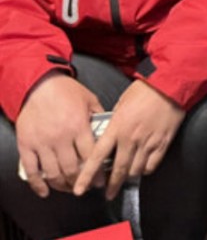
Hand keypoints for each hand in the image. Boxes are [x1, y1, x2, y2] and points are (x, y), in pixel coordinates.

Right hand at [15, 72, 103, 196]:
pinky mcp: (27, 145)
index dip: (96, 172)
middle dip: (80, 182)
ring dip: (62, 185)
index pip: (90, 156)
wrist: (39, 84)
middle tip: (85, 187)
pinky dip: (38, 185)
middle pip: (72, 169)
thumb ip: (99, 116)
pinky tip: (45, 192)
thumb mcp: (90, 99)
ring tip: (69, 188)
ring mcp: (42, 143)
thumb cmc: (65, 90)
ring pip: (53, 173)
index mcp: (78, 127)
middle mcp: (61, 138)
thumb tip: (109, 129)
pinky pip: (31, 170)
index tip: (101, 181)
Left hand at [74, 80, 184, 199]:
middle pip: (118, 170)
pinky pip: (152, 164)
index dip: (87, 175)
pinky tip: (143, 166)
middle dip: (112, 185)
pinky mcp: (163, 142)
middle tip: (108, 194)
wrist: (169, 85)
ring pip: (135, 170)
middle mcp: (131, 138)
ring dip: (130, 175)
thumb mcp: (121, 103)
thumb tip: (110, 135)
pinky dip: (146, 169)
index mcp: (117, 128)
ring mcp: (148, 142)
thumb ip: (114, 122)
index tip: (80, 189)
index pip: (97, 157)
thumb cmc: (145, 90)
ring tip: (127, 177)